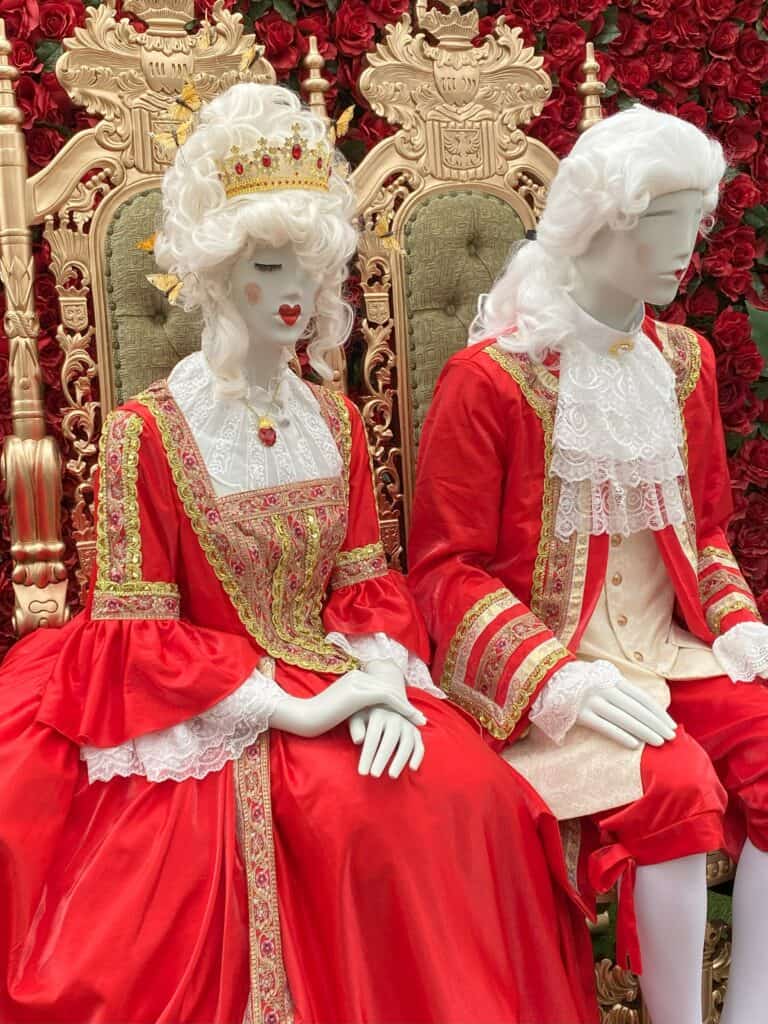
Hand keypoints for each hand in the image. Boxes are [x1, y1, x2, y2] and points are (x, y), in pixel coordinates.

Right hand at [271, 669, 425, 738]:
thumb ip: (356, 708)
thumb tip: (368, 719)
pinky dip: (402, 709)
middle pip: (389, 688)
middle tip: (420, 718)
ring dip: (408, 708)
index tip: (410, 714)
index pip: (381, 687)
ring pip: (391, 692)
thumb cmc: (319, 718)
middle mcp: (358, 675)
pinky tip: (412, 720)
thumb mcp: (341, 709)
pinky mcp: (359, 692)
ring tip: (420, 720)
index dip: (398, 701)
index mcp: (354, 676)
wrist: (304, 717)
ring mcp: (358, 681)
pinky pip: (387, 698)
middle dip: (406, 704)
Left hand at [348, 707, 424, 778]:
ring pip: (407, 743)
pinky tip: (412, 769)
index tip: (362, 772)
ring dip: (400, 760)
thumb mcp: (356, 719)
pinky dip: (417, 757)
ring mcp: (408, 725)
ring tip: (391, 776)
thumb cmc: (364, 719)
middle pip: (390, 740)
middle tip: (374, 775)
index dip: (368, 755)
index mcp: (379, 714)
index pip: (373, 736)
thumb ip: (356, 728)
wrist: (381, 708)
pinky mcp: (416, 733)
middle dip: (382, 759)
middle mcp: (396, 717)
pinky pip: (419, 746)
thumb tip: (358, 740)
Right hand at [577, 677, 676, 749]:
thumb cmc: (578, 680)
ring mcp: (591, 701)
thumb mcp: (601, 676)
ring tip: (659, 742)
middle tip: (672, 737)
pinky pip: (604, 726)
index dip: (658, 712)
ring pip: (624, 718)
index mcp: (612, 678)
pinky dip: (621, 735)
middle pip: (637, 708)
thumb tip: (644, 708)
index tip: (671, 725)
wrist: (544, 677)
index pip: (641, 697)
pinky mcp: (579, 714)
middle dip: (656, 723)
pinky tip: (634, 745)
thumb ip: (619, 688)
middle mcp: (604, 688)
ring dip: (644, 731)